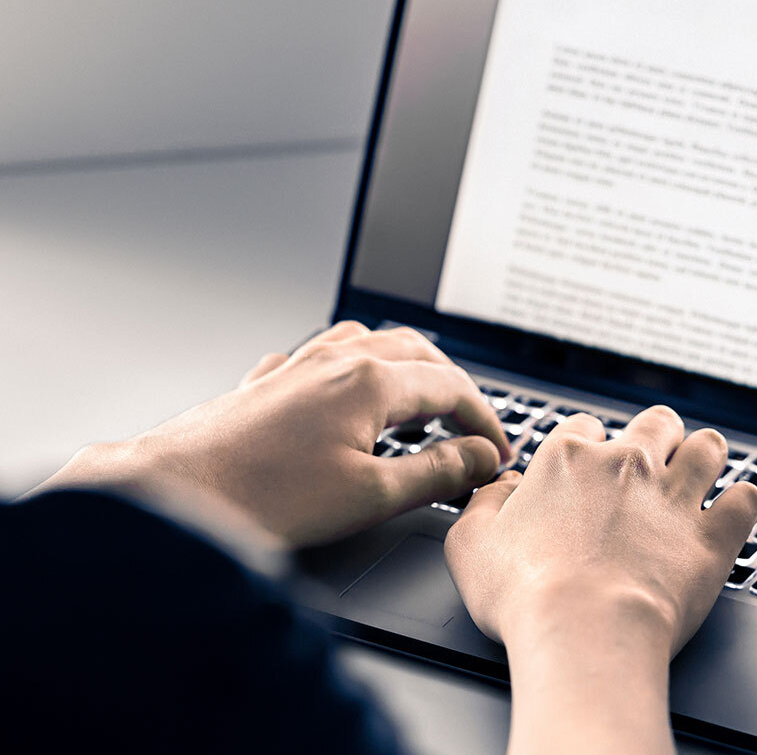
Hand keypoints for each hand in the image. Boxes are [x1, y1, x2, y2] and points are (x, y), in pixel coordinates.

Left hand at [35, 322, 511, 546]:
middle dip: (453, 386)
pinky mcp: (268, 383)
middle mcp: (336, 360)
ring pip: (370, 342)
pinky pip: (322, 355)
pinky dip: (353, 368)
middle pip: (417, 352)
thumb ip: (437, 472)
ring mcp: (299, 366)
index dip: (485, 419)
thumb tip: (480, 457)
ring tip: (422, 399)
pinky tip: (346, 392)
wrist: (175, 493)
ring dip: (407, 366)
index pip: (452, 387)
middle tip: (471, 424)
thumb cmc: (264, 497)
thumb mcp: (371, 496)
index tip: (498, 450)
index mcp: (370, 382)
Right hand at [444, 406, 756, 754]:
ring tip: (698, 475)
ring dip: (704, 456)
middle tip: (650, 465)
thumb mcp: (469, 545)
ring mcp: (675, 497)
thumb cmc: (523, 596)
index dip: (587, 448)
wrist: (583, 632)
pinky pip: (746, 500)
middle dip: (656, 436)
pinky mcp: (713, 537)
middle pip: (656, 422)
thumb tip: (504, 486)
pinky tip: (733, 512)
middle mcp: (627, 465)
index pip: (585, 428)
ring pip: (708, 446)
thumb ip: (484, 503)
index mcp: (567, 458)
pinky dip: (742, 503)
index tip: (587, 474)